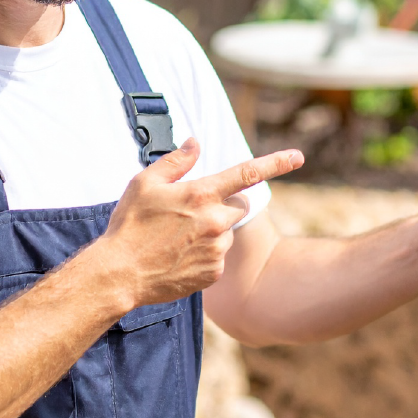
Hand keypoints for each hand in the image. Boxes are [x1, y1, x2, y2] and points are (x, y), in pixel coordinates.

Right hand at [99, 138, 303, 307]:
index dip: (275, 163)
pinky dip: (205, 255)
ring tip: (178, 240)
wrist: (120, 274)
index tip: (298, 157)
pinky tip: (179, 257)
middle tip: (190, 213)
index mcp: (201, 195)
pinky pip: (218, 257)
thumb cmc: (129, 226)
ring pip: (227, 232)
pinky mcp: (214, 272)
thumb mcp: (144, 184)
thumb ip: (175, 162)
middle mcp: (215, 221)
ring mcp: (217, 249)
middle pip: (239, 205)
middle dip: (222, 205)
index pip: (246, 173)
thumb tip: (195, 144)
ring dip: (212, 231)